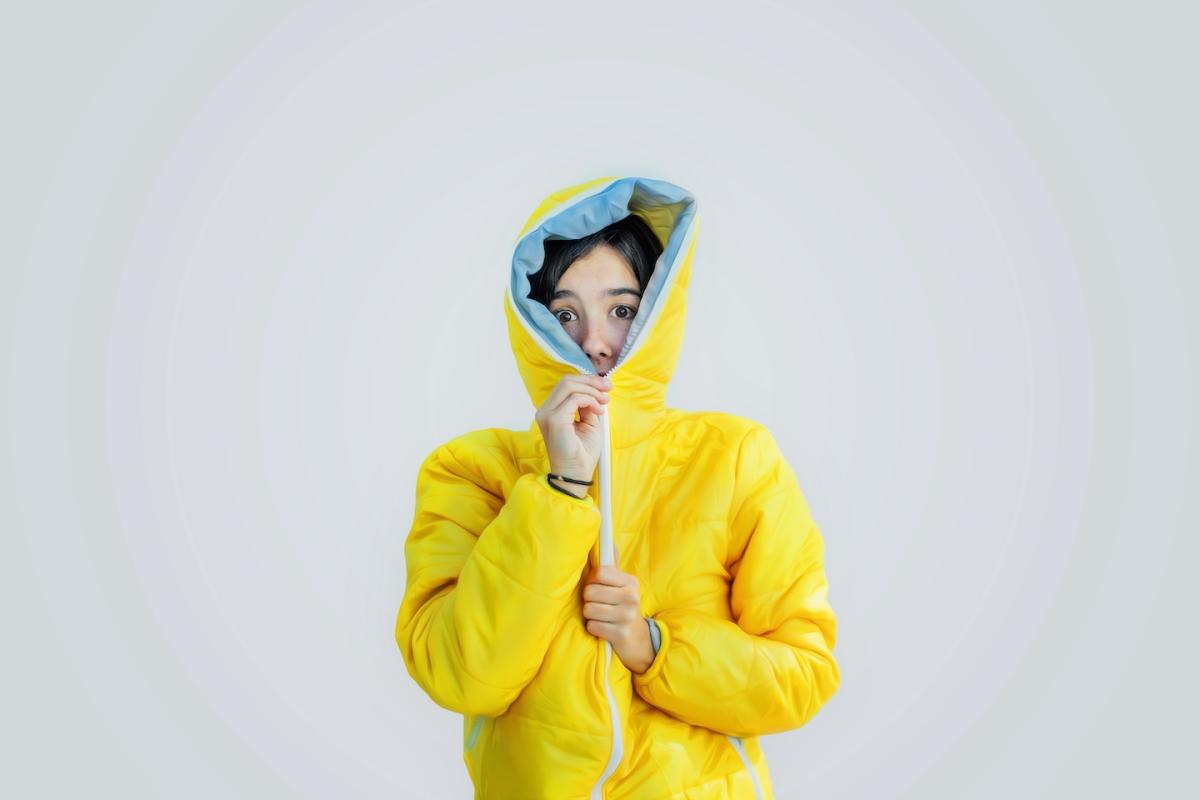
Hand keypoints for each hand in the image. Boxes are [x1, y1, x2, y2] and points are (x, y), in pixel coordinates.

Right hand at [535, 374, 610, 489]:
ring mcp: (547, 414)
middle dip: (591, 381)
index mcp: (551, 411)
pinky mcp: (554, 420)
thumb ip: (588, 405)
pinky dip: (590, 400)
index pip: (566, 385)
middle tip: (608, 388)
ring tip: (604, 402)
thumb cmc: (582, 454)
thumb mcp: (589, 423)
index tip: (605, 386)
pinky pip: (574, 398)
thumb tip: (595, 390)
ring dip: (592, 390)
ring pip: (569, 385)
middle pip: (566, 381)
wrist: (577, 475)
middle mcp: (545, 411)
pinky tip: (599, 410)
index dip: (587, 381)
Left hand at [582, 542, 654, 673]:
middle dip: (589, 600)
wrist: (637, 639)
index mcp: (630, 582)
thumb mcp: (622, 586)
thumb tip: (609, 541)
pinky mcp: (621, 634)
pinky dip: (594, 628)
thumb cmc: (622, 606)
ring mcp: (627, 617)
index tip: (598, 587)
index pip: (599, 573)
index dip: (592, 581)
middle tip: (599, 604)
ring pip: (589, 610)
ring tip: (601, 616)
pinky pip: (592, 627)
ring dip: (590, 615)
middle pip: (590, 592)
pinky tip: (604, 628)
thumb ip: (613, 566)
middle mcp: (631, 597)